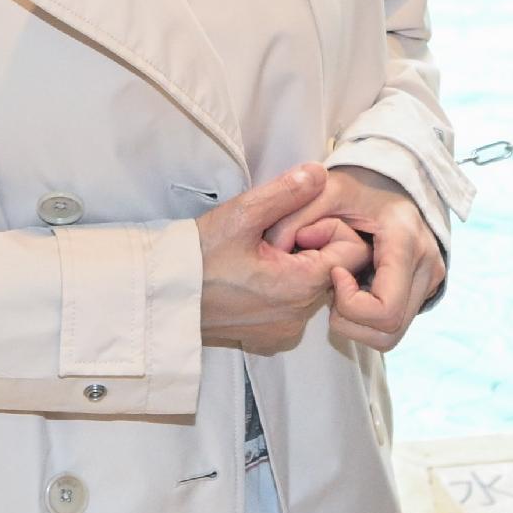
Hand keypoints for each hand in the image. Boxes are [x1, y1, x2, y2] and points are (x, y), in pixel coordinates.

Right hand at [198, 165, 362, 351]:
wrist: (159, 298)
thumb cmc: (196, 257)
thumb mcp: (241, 215)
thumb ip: (286, 192)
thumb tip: (320, 174)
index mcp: (301, 285)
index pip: (353, 253)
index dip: (330, 230)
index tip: (293, 226)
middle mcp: (299, 316)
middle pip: (335, 271)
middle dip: (313, 248)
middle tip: (272, 238)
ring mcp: (284, 330)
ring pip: (313, 289)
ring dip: (296, 268)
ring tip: (258, 256)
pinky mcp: (268, 338)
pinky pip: (292, 308)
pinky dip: (281, 290)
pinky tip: (251, 277)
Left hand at [286, 166, 445, 349]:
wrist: (391, 183)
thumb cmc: (357, 188)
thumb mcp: (325, 191)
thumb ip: (295, 215)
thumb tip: (277, 248)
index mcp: (406, 242)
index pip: (385, 309)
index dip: (350, 304)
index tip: (333, 273)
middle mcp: (427, 265)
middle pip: (389, 330)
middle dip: (349, 318)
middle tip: (333, 286)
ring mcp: (431, 280)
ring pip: (391, 336)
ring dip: (357, 324)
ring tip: (341, 289)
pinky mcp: (425, 290)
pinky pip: (394, 327)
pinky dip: (366, 320)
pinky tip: (355, 290)